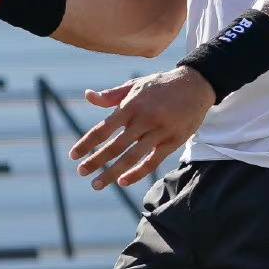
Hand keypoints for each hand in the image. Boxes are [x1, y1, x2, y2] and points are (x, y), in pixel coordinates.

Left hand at [70, 67, 214, 189]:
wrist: (196, 85)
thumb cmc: (160, 85)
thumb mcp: (135, 85)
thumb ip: (111, 96)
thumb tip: (88, 96)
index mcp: (131, 105)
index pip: (103, 128)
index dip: (87, 143)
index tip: (73, 155)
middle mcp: (144, 119)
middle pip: (116, 146)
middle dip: (96, 161)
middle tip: (81, 173)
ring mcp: (159, 132)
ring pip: (132, 157)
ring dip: (113, 173)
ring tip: (97, 184)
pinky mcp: (173, 141)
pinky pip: (152, 162)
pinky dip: (137, 173)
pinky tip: (123, 182)